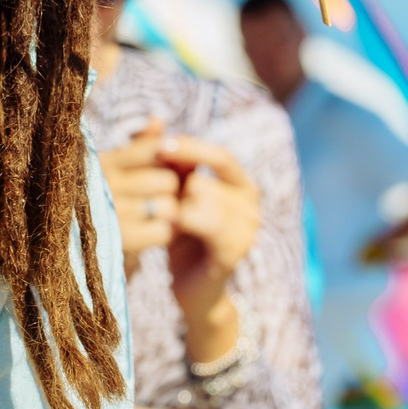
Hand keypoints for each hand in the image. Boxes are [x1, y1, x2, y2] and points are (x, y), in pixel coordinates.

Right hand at [100, 122, 181, 255]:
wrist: (83, 243)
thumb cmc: (113, 195)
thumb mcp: (122, 165)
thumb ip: (143, 144)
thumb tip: (158, 120)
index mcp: (103, 160)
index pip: (153, 149)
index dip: (171, 158)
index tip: (171, 166)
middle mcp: (104, 184)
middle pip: (167, 181)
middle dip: (173, 189)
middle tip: (166, 194)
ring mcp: (110, 213)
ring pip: (167, 207)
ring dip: (171, 212)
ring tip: (160, 212)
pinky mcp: (119, 241)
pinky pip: (163, 232)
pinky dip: (165, 233)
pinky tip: (155, 229)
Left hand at [154, 134, 259, 319]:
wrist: (193, 289)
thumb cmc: (184, 236)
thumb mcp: (176, 192)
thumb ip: (170, 158)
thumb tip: (154, 119)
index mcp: (243, 186)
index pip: (221, 155)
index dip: (191, 148)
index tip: (161, 147)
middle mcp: (253, 206)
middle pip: (206, 179)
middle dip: (176, 189)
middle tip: (160, 205)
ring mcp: (248, 230)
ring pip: (202, 200)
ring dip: (176, 208)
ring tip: (167, 221)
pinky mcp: (234, 251)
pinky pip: (204, 223)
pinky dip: (182, 221)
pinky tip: (170, 226)